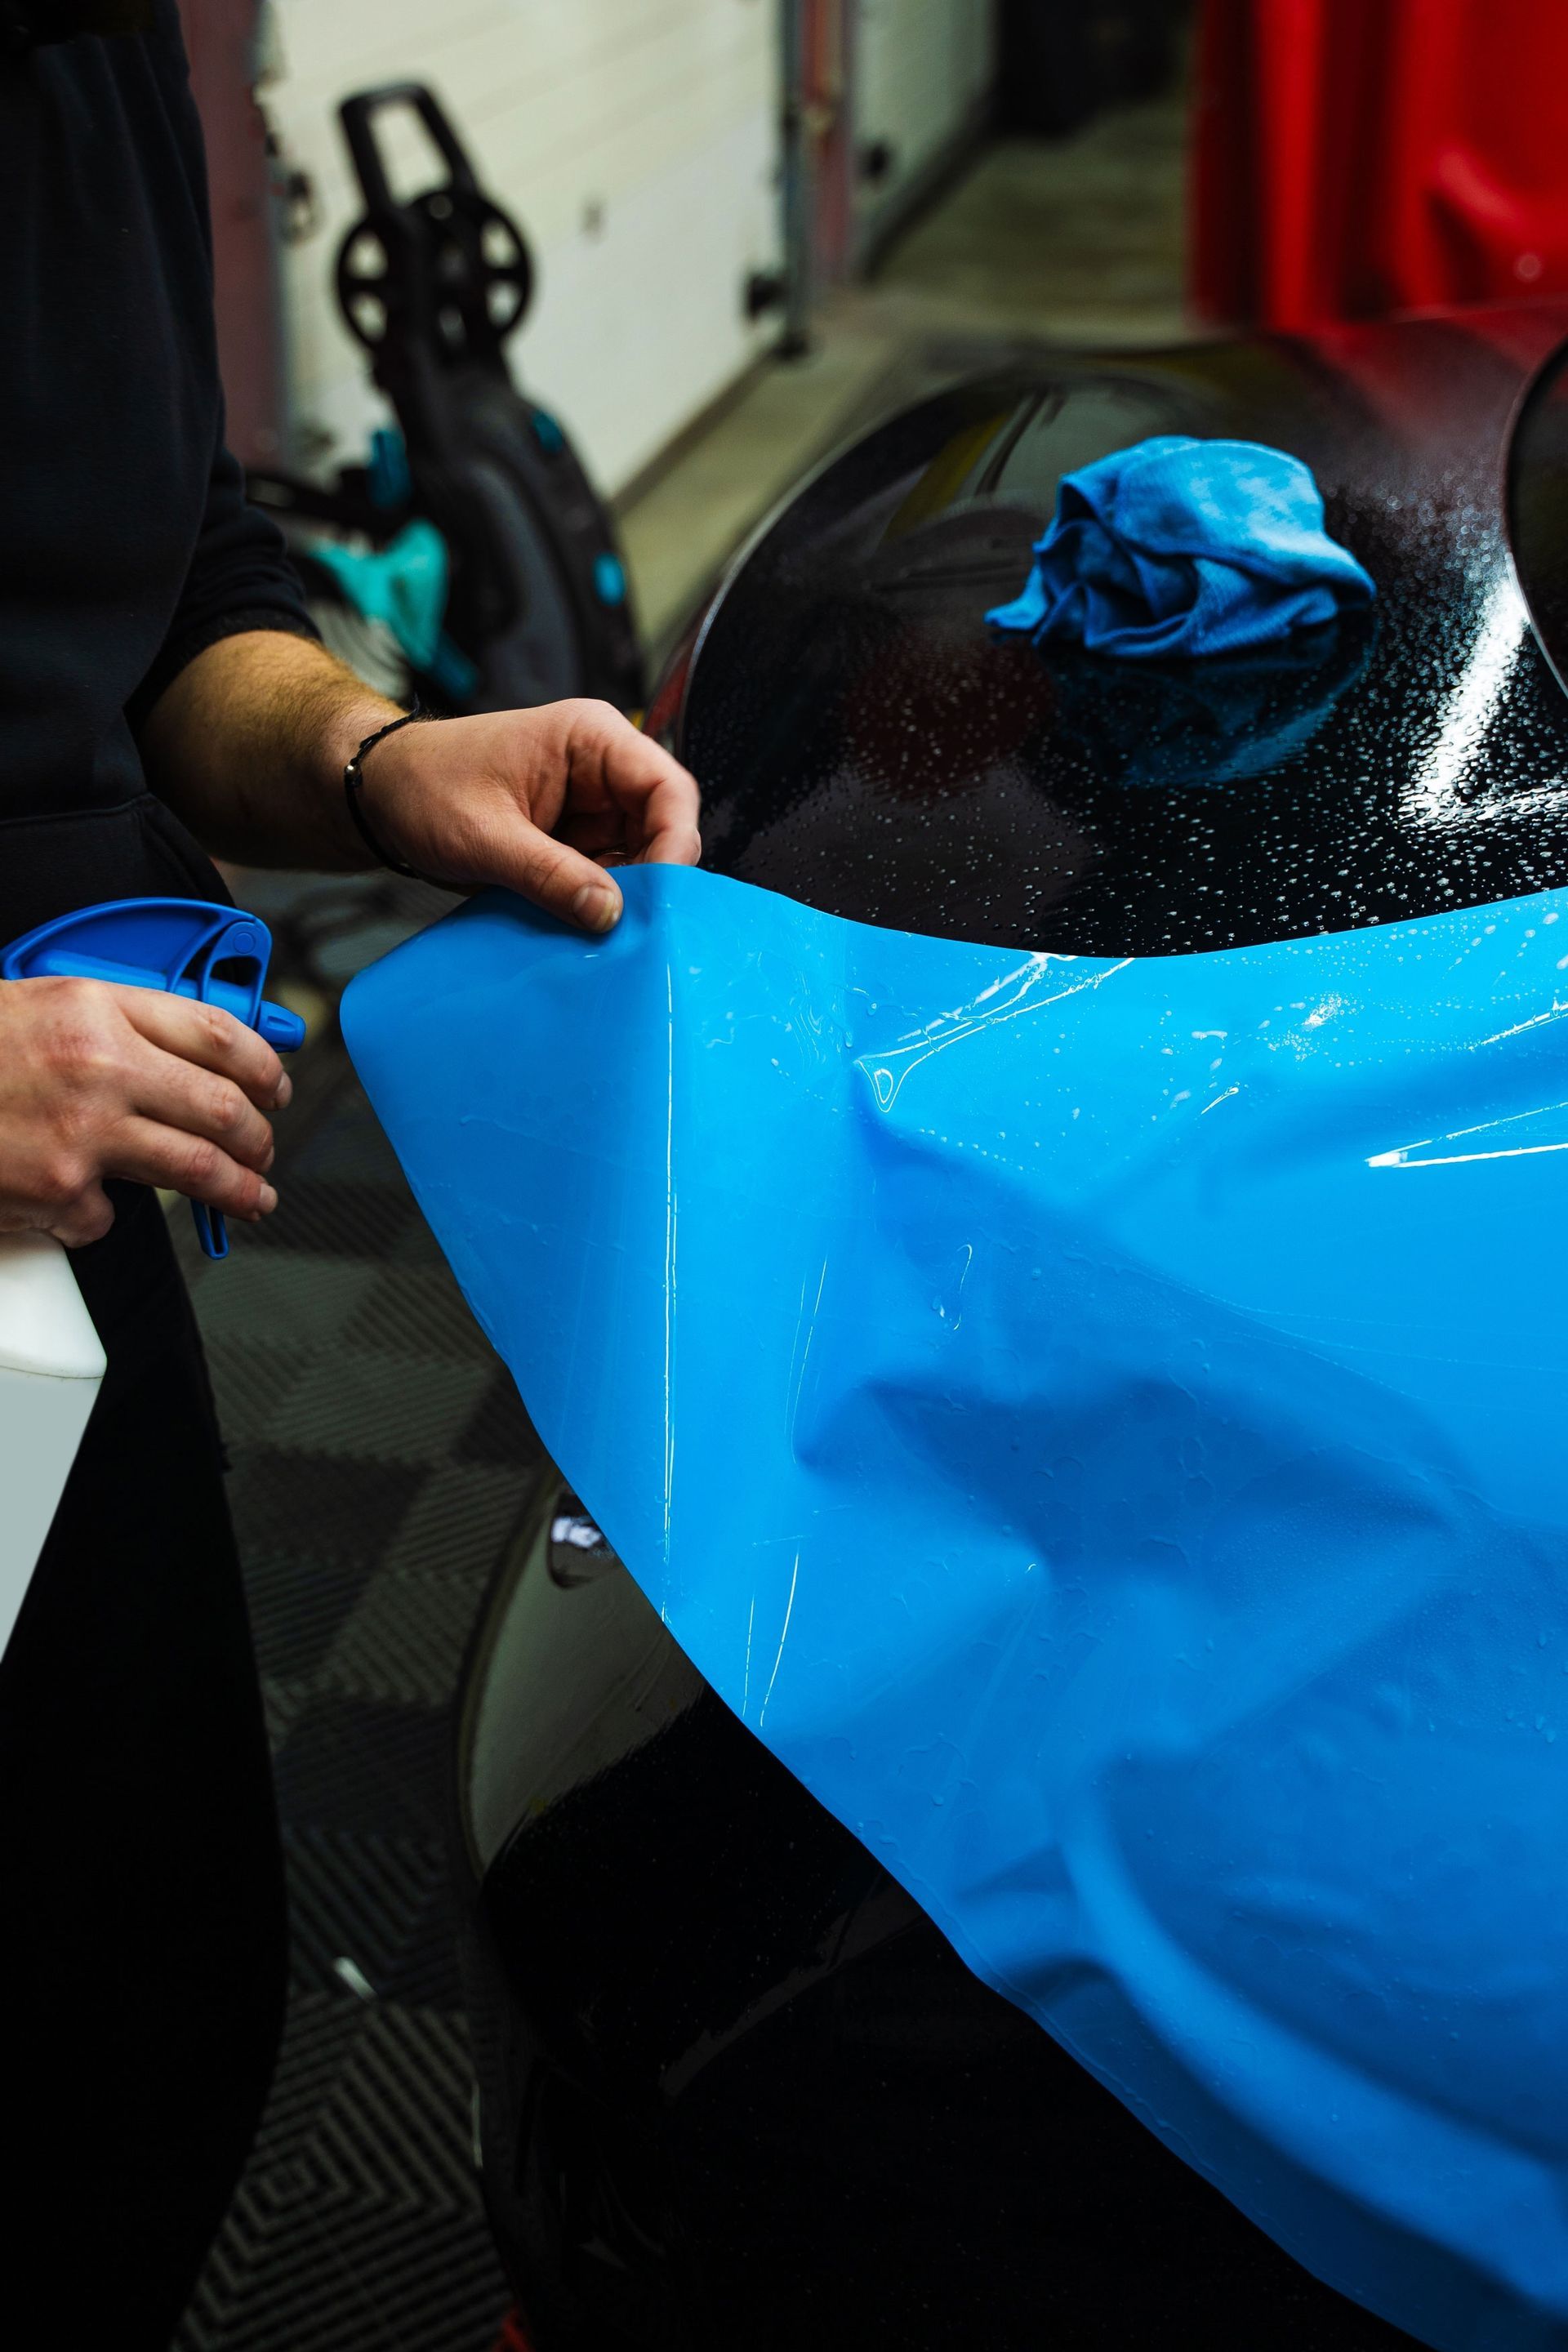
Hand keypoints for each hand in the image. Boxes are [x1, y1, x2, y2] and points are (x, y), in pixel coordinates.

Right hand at [0, 978, 288, 1246]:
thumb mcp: (39, 1006)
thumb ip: (112, 1027)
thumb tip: (185, 1062)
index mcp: (98, 1009)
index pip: (216, 1034)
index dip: (262, 1067)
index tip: (275, 1087)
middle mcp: (101, 1068)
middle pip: (222, 1109)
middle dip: (260, 1139)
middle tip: (266, 1153)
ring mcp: (83, 1135)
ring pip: (197, 1171)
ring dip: (238, 1191)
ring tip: (254, 1200)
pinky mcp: (60, 1193)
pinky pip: (108, 1215)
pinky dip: (97, 1215)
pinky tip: (74, 1203)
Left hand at [349, 698, 701, 931]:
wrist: (378, 796)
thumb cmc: (422, 787)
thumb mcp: (483, 835)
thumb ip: (549, 874)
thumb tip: (611, 913)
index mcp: (590, 738)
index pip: (667, 789)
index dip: (675, 843)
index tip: (660, 897)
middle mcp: (602, 770)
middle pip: (663, 830)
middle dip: (651, 880)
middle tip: (631, 928)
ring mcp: (592, 809)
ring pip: (641, 862)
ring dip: (624, 900)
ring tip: (598, 934)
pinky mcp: (576, 844)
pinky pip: (608, 880)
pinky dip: (598, 907)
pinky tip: (580, 928)